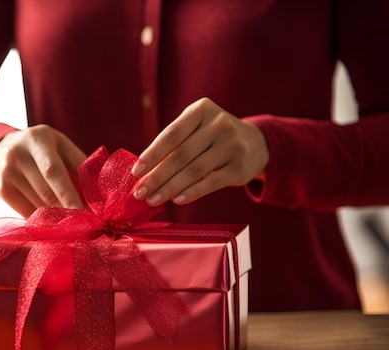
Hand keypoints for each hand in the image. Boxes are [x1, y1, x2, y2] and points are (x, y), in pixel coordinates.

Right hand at [0, 124, 86, 216]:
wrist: (0, 148)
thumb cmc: (42, 149)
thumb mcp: (60, 146)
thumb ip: (79, 164)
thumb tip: (97, 192)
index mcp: (38, 139)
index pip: (53, 171)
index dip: (68, 193)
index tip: (83, 212)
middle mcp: (18, 154)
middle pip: (45, 191)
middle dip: (66, 210)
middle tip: (83, 223)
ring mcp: (6, 172)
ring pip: (37, 205)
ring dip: (56, 217)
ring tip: (70, 221)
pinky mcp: (0, 189)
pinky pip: (25, 212)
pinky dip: (42, 219)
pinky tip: (51, 220)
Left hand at [131, 97, 268, 205]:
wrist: (253, 144)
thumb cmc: (211, 138)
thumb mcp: (195, 129)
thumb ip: (172, 144)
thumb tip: (142, 172)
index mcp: (201, 110)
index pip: (171, 134)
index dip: (152, 154)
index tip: (136, 172)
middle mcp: (219, 124)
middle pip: (181, 155)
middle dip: (157, 176)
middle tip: (139, 192)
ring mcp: (232, 145)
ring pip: (194, 170)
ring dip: (170, 188)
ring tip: (153, 199)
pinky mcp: (239, 167)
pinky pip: (211, 183)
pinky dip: (192, 192)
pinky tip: (176, 200)